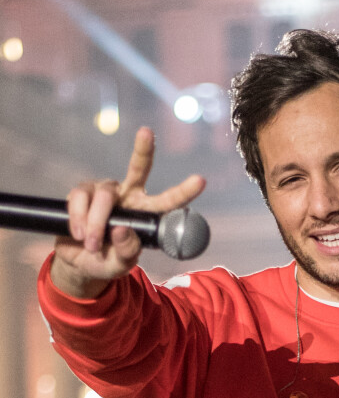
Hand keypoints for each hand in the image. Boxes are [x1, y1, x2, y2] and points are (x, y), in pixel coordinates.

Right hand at [51, 127, 205, 297]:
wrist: (78, 262)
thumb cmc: (106, 260)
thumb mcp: (120, 264)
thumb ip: (126, 252)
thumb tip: (122, 230)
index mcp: (147, 212)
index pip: (168, 200)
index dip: (184, 190)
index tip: (201, 180)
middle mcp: (129, 195)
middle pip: (139, 167)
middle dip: (143, 149)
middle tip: (147, 133)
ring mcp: (105, 191)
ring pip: (104, 196)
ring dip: (97, 223)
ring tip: (92, 244)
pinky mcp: (82, 192)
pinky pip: (80, 199)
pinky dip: (79, 218)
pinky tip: (78, 232)